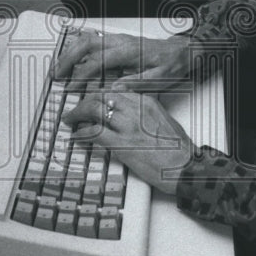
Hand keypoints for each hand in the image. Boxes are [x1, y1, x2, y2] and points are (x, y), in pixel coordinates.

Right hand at [54, 29, 191, 91]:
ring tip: (58, 69)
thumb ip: (138, 83)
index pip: (98, 61)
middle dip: (67, 59)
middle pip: (86, 44)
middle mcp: (120, 42)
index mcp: (129, 51)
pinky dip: (78, 49)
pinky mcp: (117, 42)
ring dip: (70, 53)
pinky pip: (92, 41)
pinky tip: (71, 60)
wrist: (182, 50)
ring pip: (86, 40)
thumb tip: (116, 89)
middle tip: (56, 75)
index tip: (72, 88)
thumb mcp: (160, 78)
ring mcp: (117, 40)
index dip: (82, 75)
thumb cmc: (172, 64)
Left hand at [63, 91, 192, 193]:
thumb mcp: (162, 118)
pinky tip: (76, 135)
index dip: (97, 94)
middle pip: (101, 96)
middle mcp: (135, 109)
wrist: (185, 165)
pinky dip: (81, 132)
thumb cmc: (178, 147)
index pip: (114, 90)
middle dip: (84, 101)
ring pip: (94, 109)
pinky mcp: (122, 144)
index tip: (90, 100)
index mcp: (145, 101)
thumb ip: (143, 112)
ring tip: (70, 119)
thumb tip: (126, 114)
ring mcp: (127, 126)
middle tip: (76, 109)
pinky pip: (94, 132)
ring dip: (77, 114)